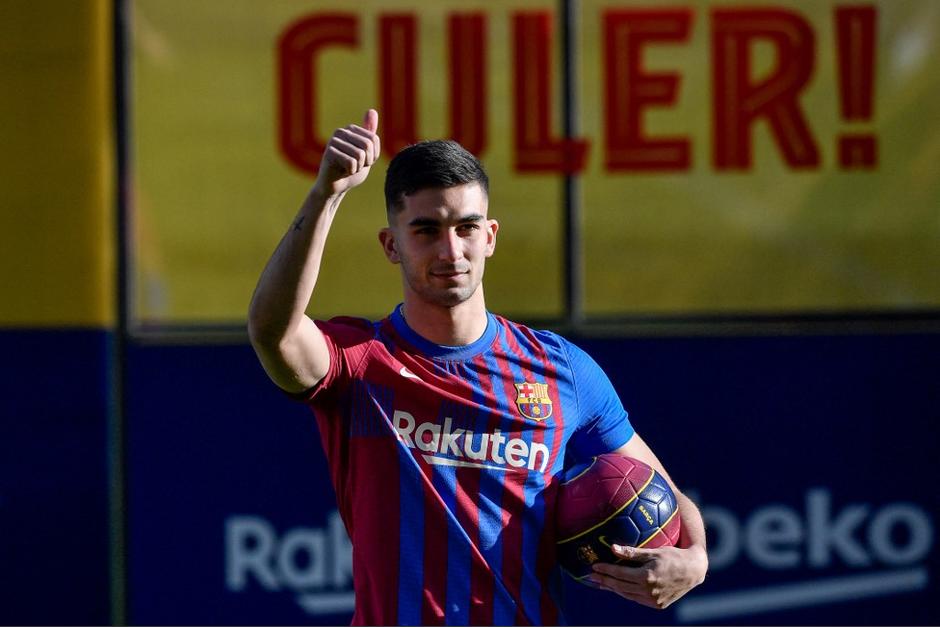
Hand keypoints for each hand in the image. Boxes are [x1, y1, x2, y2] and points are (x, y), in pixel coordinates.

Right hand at [312, 109, 380, 197]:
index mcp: (351, 129)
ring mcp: (334, 140)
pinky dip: (351, 172)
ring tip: (348, 168)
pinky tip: (342, 172)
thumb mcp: (366, 153)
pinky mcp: (329, 152)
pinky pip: (351, 163)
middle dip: (366, 161)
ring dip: (358, 168)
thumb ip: (370, 135)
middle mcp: (341, 131)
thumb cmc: (351, 170)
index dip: (372, 156)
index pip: (374, 139)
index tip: (363, 161)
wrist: (335, 187)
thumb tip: (372, 110)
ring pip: (360, 155)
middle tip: (356, 166)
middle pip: (367, 145)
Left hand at [586, 544, 706, 609]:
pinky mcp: (657, 605)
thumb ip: (632, 552)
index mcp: (646, 577)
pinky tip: (619, 588)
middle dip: (604, 580)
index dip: (605, 570)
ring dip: (613, 589)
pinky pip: (637, 599)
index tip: (594, 566)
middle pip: (620, 586)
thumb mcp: (653, 551)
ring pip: (627, 595)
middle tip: (591, 576)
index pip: (619, 574)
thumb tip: (613, 547)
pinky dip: (626, 593)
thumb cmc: (673, 556)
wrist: (693, 571)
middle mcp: (648, 591)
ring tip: (601, 583)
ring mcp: (653, 600)